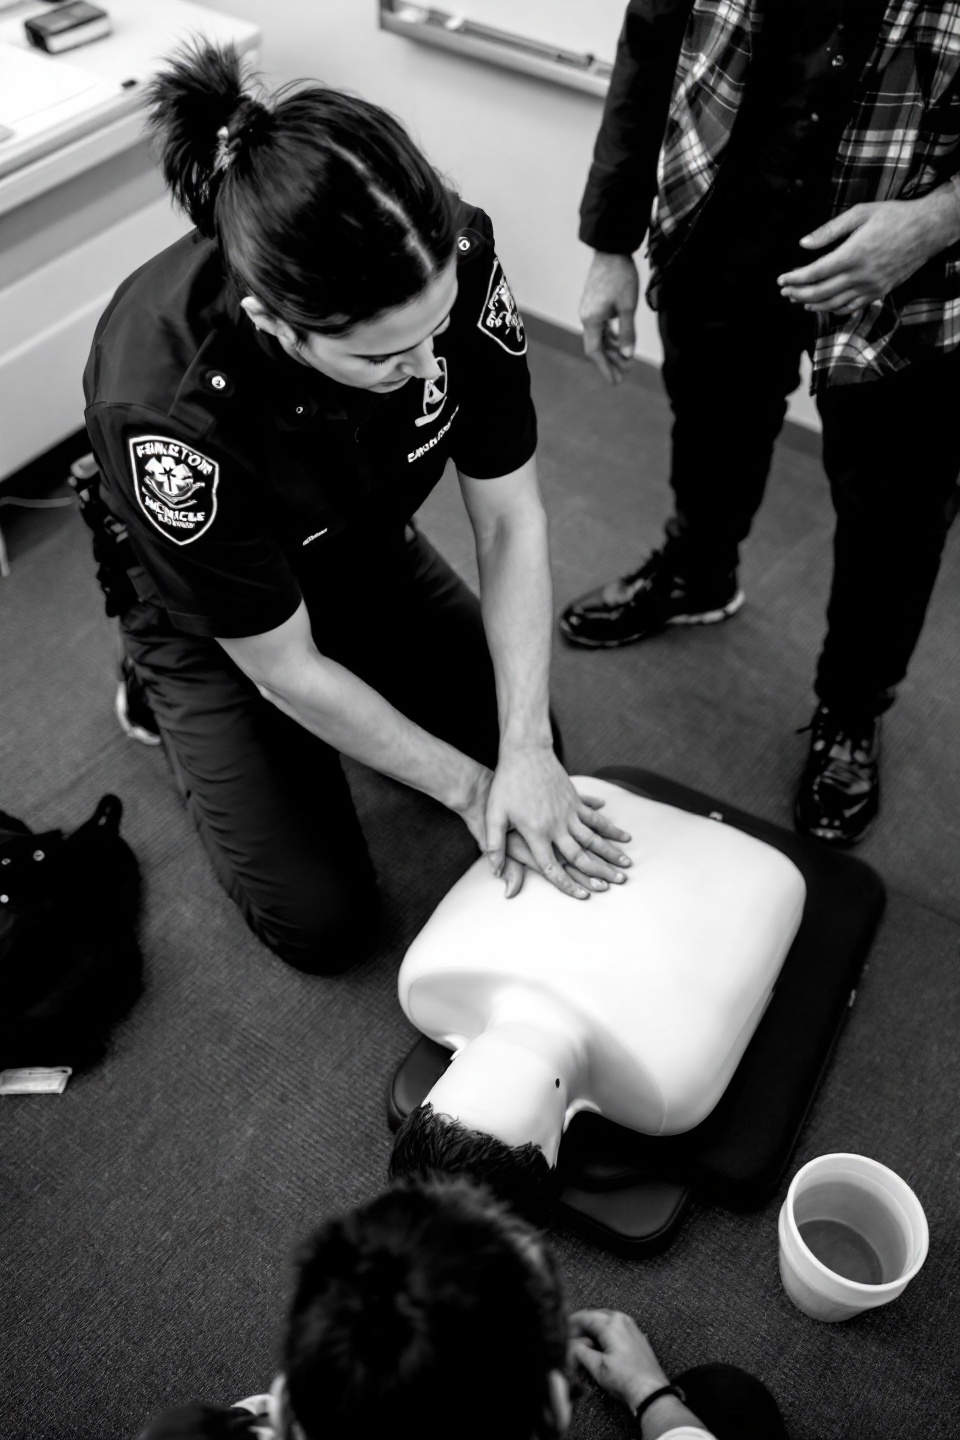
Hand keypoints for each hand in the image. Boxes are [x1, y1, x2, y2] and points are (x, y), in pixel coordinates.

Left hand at [484, 748, 631, 899]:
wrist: (525, 753)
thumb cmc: (506, 785)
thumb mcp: (494, 816)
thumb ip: (495, 845)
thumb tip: (494, 872)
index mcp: (537, 833)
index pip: (553, 867)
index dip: (568, 884)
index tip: (584, 896)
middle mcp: (557, 825)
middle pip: (581, 855)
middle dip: (601, 872)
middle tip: (618, 882)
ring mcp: (569, 812)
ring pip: (594, 838)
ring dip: (611, 852)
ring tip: (627, 864)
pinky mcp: (575, 800)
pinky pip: (596, 818)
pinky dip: (610, 828)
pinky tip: (624, 836)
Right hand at [568, 1310, 670, 1414]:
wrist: (650, 1391)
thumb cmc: (627, 1380)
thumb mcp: (597, 1367)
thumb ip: (581, 1352)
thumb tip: (573, 1345)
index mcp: (611, 1324)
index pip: (586, 1317)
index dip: (572, 1324)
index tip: (564, 1330)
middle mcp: (623, 1321)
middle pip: (597, 1316)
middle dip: (584, 1326)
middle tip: (574, 1339)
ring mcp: (632, 1328)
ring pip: (607, 1321)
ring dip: (595, 1330)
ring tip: (587, 1345)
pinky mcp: (638, 1337)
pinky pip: (618, 1328)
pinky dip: (607, 1334)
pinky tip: (603, 1348)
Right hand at [580, 251, 639, 383]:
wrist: (611, 249)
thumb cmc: (621, 276)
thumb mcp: (628, 306)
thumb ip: (627, 332)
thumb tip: (628, 356)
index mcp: (592, 320)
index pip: (595, 352)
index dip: (605, 369)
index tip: (615, 382)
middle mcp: (587, 317)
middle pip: (596, 347)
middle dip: (610, 362)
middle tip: (623, 376)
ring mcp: (589, 310)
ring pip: (599, 337)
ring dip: (612, 350)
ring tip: (625, 361)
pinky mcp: (594, 304)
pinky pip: (600, 327)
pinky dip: (610, 337)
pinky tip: (621, 341)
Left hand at [778, 192, 959, 314]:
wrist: (927, 229)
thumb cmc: (893, 216)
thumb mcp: (860, 213)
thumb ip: (829, 230)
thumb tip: (804, 244)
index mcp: (853, 254)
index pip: (815, 273)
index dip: (795, 279)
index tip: (781, 279)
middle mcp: (860, 275)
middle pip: (820, 292)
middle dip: (798, 293)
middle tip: (784, 291)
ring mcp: (871, 287)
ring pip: (834, 304)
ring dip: (812, 304)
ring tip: (798, 300)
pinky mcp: (879, 292)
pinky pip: (851, 307)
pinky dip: (833, 309)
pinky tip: (823, 305)